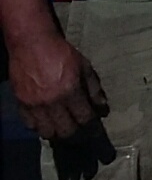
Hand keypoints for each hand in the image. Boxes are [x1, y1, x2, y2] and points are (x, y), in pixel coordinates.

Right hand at [5, 27, 107, 141]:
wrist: (31, 44)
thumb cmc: (61, 53)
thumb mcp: (84, 66)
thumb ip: (93, 88)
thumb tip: (102, 106)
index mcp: (70, 91)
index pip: (84, 117)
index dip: (92, 127)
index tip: (97, 132)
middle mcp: (52, 102)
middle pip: (66, 130)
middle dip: (76, 135)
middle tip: (82, 135)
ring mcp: (34, 105)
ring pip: (47, 132)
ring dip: (58, 133)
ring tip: (65, 130)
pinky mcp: (21, 104)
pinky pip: (30, 125)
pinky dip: (39, 127)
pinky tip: (47, 124)